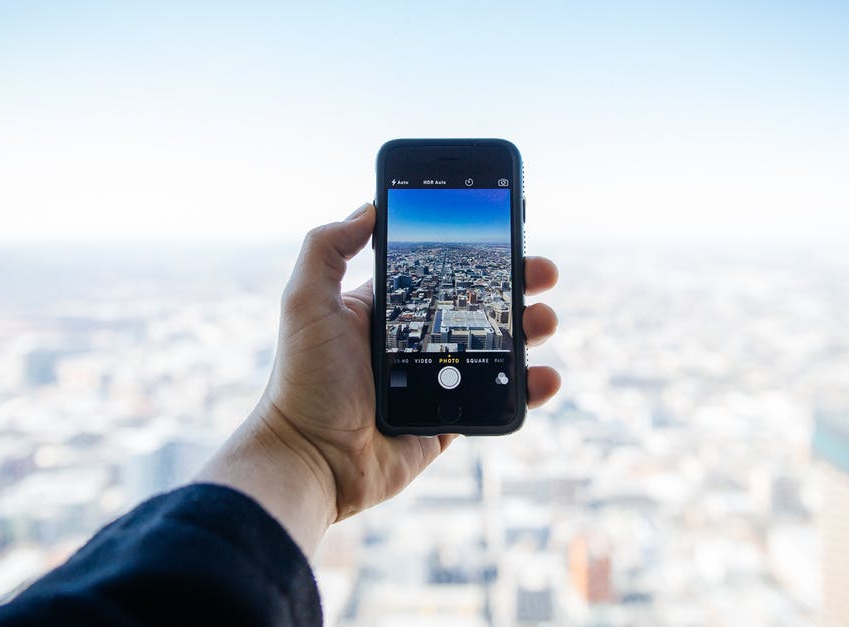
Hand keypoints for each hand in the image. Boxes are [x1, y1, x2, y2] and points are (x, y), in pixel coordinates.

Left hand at [197, 203, 559, 555]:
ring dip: (529, 330)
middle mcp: (413, 343)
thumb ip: (327, 248)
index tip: (508, 229)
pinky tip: (545, 376)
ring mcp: (436, 382)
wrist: (311, 460)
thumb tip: (369, 207)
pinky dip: (529, 388)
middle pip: (478, 306)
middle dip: (517, 285)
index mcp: (384, 311)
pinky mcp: (450, 421)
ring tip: (544, 320)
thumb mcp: (305, 302)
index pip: (440, 273)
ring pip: (496, 349)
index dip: (475, 254)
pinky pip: (498, 400)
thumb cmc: (303, 382)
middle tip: (543, 273)